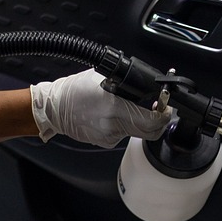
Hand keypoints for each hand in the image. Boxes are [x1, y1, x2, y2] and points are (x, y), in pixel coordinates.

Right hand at [30, 69, 170, 147]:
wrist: (54, 108)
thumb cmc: (73, 90)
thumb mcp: (102, 78)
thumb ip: (126, 84)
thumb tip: (148, 89)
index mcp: (113, 105)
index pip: (151, 118)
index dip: (164, 115)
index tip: (167, 107)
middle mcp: (112, 124)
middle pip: (150, 130)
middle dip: (159, 121)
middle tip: (161, 110)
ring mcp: (109, 135)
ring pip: (139, 132)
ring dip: (143, 122)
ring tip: (135, 108)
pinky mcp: (106, 142)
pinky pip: (125, 134)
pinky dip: (127, 125)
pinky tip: (116, 116)